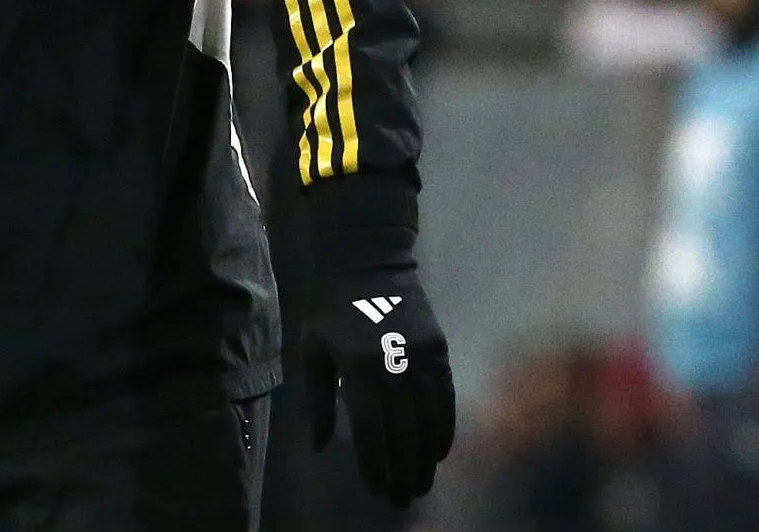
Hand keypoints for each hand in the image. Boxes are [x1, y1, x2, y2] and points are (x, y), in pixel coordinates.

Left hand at [300, 265, 455, 504]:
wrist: (368, 259)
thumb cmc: (330, 307)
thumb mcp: (313, 350)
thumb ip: (318, 401)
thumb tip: (319, 446)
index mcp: (358, 366)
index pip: (371, 429)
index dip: (374, 464)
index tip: (374, 489)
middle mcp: (394, 365)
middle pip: (403, 432)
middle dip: (401, 471)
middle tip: (399, 499)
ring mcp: (421, 357)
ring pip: (428, 420)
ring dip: (424, 459)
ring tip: (419, 485)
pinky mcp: (440, 350)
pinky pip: (445, 398)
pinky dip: (443, 428)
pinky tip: (436, 452)